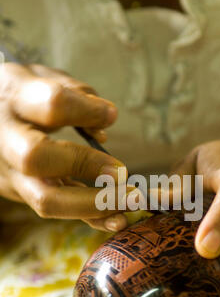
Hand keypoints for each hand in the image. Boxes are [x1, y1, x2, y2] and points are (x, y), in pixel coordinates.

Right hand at [0, 63, 127, 231]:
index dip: (86, 111)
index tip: (110, 115)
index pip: (51, 104)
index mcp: (14, 97)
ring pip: (45, 199)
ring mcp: (9, 172)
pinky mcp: (21, 193)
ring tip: (131, 201)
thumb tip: (105, 123)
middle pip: (35, 158)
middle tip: (122, 172)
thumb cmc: (24, 95)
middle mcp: (4, 139)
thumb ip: (76, 94)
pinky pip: (57, 210)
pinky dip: (90, 216)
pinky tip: (118, 219)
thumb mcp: (44, 77)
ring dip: (94, 204)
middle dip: (85, 166)